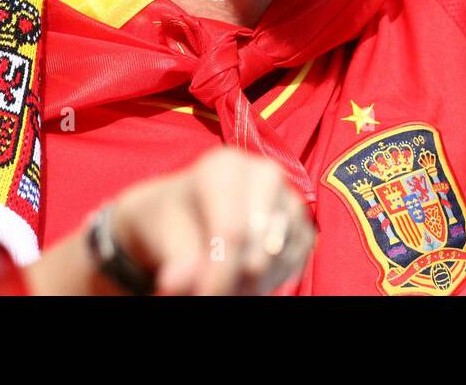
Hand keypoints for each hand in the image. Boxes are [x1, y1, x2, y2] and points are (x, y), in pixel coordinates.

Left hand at [110, 146, 314, 295]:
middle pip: (261, 249)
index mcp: (225, 167)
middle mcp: (264, 174)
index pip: (233, 232)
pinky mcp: (302, 222)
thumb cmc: (172, 221)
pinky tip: (244, 276)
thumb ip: (176, 259)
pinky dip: (272, 277)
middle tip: (209, 293)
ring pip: (280, 258)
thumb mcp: (163, 236)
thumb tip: (177, 283)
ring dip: (252, 283)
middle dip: (235, 282)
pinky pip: (295, 261)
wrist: (187, 215)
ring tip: (223, 282)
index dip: (219, 276)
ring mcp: (288, 197)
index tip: (203, 298)